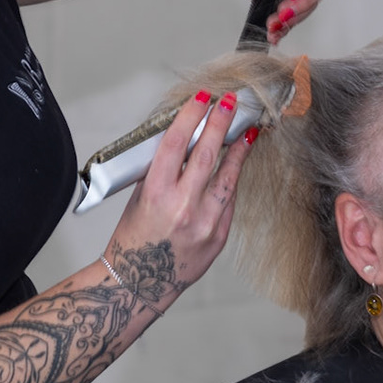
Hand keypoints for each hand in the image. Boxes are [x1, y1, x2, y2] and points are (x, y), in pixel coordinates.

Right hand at [102, 89, 255, 311]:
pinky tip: (236, 166)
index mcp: (155, 193)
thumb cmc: (134, 239)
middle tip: (231, 103)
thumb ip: (162, 171)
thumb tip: (185, 142)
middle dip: (220, 124)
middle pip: (206, 155)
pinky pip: (229, 201)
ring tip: (248, 131)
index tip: (202, 99)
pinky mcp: (218, 236)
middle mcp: (182, 206)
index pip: (176, 143)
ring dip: (238, 151)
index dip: (191, 117)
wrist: (139, 283)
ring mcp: (204, 223)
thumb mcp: (139, 197)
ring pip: (228, 178)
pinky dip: (232, 181)